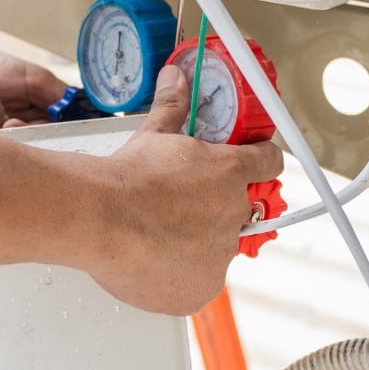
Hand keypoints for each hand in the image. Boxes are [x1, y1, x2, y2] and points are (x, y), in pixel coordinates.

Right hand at [81, 64, 282, 315]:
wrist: (99, 217)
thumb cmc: (125, 179)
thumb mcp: (153, 134)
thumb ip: (172, 107)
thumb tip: (175, 79)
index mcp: (231, 174)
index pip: (269, 163)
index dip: (258, 163)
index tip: (250, 167)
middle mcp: (234, 216)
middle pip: (240, 212)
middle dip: (216, 208)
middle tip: (181, 205)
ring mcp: (219, 257)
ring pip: (216, 250)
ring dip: (197, 243)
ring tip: (158, 233)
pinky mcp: (199, 290)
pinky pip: (196, 283)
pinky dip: (178, 276)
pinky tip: (152, 258)